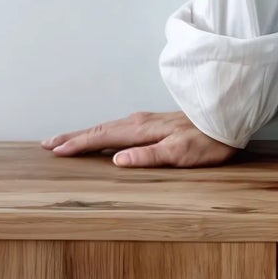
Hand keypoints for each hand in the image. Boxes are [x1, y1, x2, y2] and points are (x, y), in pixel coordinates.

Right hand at [41, 110, 239, 167]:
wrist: (228, 118)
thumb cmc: (208, 140)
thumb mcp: (181, 154)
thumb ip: (149, 157)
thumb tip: (117, 160)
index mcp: (141, 130)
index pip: (102, 137)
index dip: (78, 145)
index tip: (56, 150)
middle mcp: (139, 122)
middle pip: (99, 129)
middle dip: (73, 137)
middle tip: (49, 144)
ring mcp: (146, 120)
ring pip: (107, 127)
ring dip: (85, 134)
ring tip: (67, 140)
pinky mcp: (154, 123)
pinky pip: (118, 127)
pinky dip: (102, 132)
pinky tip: (103, 137)